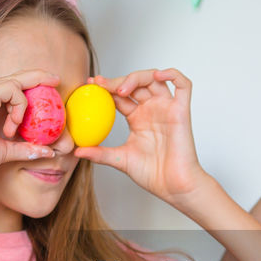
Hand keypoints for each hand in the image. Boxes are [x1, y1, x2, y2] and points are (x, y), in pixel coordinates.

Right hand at [0, 70, 61, 184]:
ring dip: (22, 106)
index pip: (6, 84)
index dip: (29, 81)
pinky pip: (12, 90)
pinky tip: (13, 125)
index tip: (50, 84)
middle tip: (57, 80)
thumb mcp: (5, 150)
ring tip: (13, 128)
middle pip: (12, 77)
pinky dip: (19, 106)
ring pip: (14, 83)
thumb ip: (25, 147)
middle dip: (37, 76)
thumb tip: (49, 152)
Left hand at [75, 69, 210, 207]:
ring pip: (155, 79)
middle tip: (101, 85)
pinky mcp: (182, 111)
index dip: (106, 87)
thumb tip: (77, 151)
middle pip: (135, 83)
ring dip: (137, 77)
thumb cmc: (152, 174)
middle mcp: (152, 110)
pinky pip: (183, 85)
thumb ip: (100, 153)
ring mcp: (167, 108)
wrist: (173, 186)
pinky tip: (158, 75)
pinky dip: (172, 74)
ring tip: (122, 89)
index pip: (120, 95)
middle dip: (117, 80)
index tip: (90, 85)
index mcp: (138, 118)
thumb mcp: (120, 160)